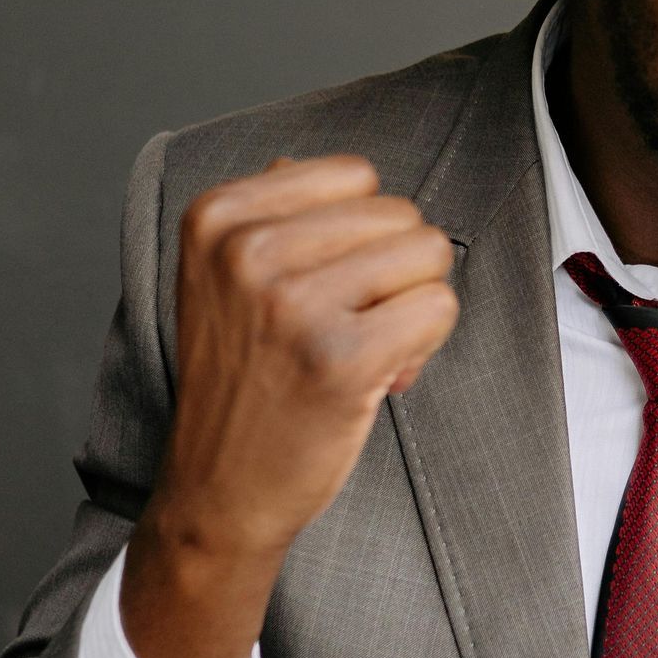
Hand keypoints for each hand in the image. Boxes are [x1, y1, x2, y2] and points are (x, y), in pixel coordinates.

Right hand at [120, 156, 458, 657]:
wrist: (219, 490)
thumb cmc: (242, 382)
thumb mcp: (225, 280)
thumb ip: (273, 216)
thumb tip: (322, 167)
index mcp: (218, 217)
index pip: (356, 176)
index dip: (362, 235)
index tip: (326, 288)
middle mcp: (248, 251)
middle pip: (400, 214)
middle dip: (394, 273)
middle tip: (350, 329)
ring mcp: (291, 304)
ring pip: (428, 256)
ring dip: (413, 309)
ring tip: (363, 352)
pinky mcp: (340, 358)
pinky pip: (440, 308)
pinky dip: (426, 347)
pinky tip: (380, 379)